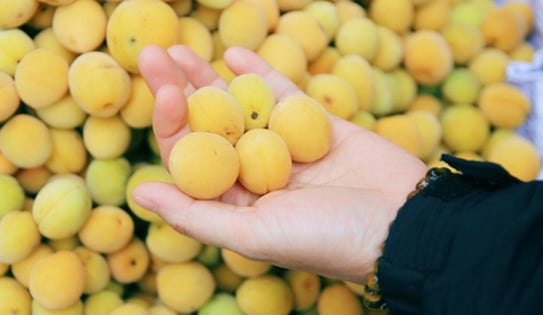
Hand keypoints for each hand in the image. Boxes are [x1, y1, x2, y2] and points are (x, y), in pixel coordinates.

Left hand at [132, 44, 426, 283]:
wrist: (402, 222)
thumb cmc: (328, 239)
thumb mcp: (254, 236)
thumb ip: (196, 216)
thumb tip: (140, 193)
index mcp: (235, 204)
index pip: (190, 159)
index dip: (170, 123)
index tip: (164, 90)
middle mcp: (254, 175)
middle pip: (206, 128)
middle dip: (178, 92)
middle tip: (154, 55)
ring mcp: (284, 148)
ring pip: (238, 109)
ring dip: (207, 79)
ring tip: (179, 50)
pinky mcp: (315, 127)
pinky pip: (281, 96)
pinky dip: (258, 74)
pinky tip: (232, 55)